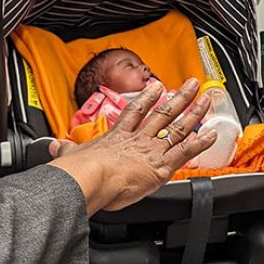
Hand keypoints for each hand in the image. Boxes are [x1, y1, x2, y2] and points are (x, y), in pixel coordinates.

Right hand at [49, 78, 216, 214]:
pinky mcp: (160, 167)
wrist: (89, 178)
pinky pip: (184, 152)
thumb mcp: (68, 156)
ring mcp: (150, 151)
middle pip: (163, 113)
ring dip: (194, 114)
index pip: (135, 112)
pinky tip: (211, 135)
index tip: (157, 87)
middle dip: (179, 98)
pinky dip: (199, 144)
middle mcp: (137, 140)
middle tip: (192, 85)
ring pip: (177, 128)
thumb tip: (52, 146)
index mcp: (116, 137)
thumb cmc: (79, 171)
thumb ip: (63, 150)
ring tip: (206, 101)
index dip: (147, 98)